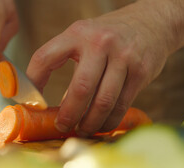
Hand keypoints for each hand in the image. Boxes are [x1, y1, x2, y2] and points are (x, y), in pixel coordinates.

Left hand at [26, 2, 172, 135]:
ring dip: (90, 123)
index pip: (45, 58)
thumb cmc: (109, 35)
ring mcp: (123, 57)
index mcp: (77, 33)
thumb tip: (52, 102)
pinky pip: (121, 105)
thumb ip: (65, 61)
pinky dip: (109, 121)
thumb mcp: (83, 37)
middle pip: (80, 88)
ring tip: (82, 130)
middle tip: (62, 126)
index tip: (32, 103)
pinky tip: (101, 125)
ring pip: (103, 101)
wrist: (151, 22)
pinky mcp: (141, 72)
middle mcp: (100, 43)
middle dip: (69, 115)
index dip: (33, 82)